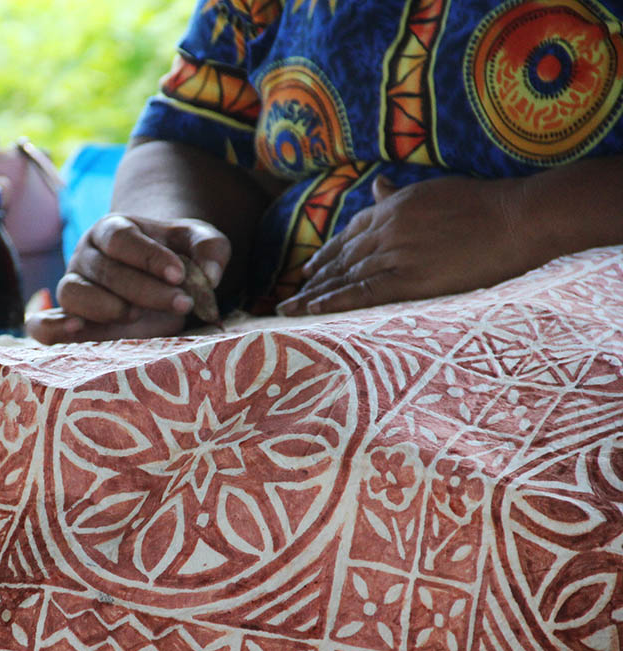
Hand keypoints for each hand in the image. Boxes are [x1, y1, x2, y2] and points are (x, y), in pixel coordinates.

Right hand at [27, 214, 229, 342]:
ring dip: (104, 307)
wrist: (159, 282)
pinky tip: (75, 330)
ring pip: (73, 293)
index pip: (123, 239)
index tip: (180, 274)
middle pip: (105, 270)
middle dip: (145, 290)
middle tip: (182, 303)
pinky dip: (50, 328)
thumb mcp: (200, 245)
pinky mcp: (66, 320)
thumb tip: (210, 275)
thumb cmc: (178, 260)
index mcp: (114, 230)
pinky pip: (42, 325)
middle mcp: (87, 257)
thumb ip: (210, 249)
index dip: (149, 257)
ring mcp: (73, 287)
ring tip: (136, 316)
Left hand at [276, 173, 527, 315]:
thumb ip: (401, 195)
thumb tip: (378, 187)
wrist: (514, 219)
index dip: (326, 253)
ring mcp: (396, 255)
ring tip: (291, 308)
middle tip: (289, 294)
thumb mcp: (434, 191)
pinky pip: (364, 292)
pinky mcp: (409, 280)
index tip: (309, 267)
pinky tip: (314, 309)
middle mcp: (386, 231)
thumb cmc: (483, 204)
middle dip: (313, 278)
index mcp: (393, 209)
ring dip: (315, 293)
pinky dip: (336, 301)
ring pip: (346, 276)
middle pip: (340, 258)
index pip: (349, 234)